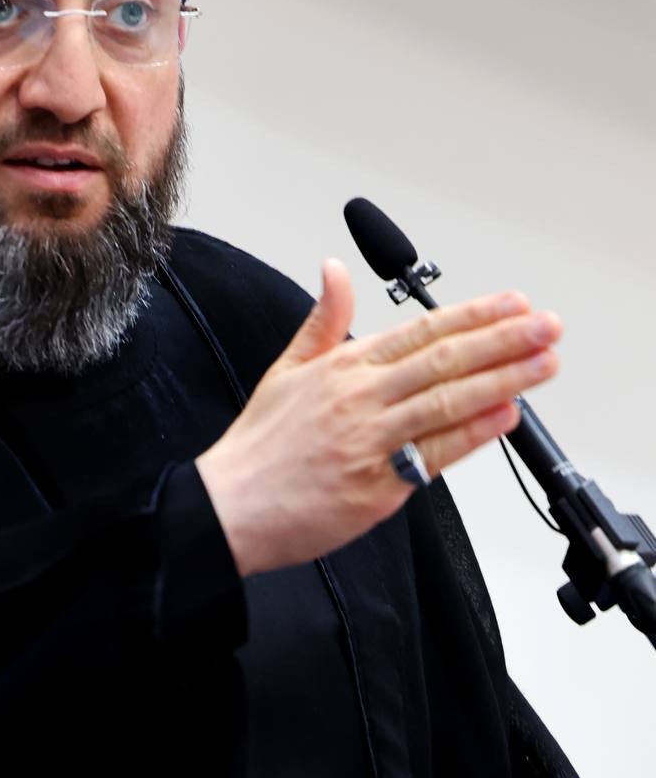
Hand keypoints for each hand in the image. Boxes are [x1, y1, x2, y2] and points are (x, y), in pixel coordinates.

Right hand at [195, 259, 560, 576]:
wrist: (231, 507)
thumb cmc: (259, 445)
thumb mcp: (286, 370)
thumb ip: (323, 321)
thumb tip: (335, 271)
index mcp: (341, 367)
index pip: (419, 331)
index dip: (471, 315)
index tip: (511, 303)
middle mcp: (359, 398)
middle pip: (443, 360)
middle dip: (502, 340)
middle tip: (545, 324)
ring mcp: (369, 441)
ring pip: (446, 401)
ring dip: (502, 379)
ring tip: (543, 363)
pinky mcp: (378, 486)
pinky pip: (434, 454)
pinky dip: (473, 433)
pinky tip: (506, 415)